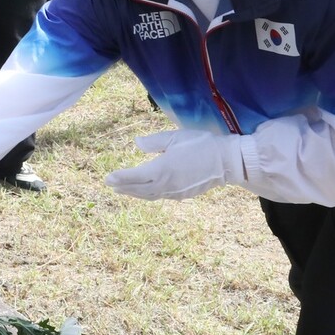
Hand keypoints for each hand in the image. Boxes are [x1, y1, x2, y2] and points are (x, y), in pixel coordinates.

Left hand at [104, 129, 245, 200]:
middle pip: (139, 189)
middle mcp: (166, 184)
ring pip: (149, 195)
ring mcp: (175, 192)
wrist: (226, 162)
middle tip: (110, 186)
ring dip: (134, 193)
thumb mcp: (176, 137)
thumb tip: (136, 143)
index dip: (120, 178)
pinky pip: (160, 197)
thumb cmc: (201, 144)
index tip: (108, 178)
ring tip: (123, 191)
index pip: (135, 176)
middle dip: (123, 187)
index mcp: (162, 169)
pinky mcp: (182, 195)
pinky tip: (146, 192)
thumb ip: (154, 142)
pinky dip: (149, 195)